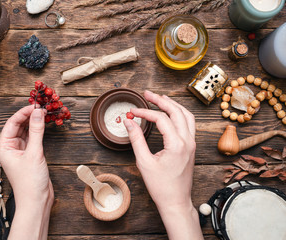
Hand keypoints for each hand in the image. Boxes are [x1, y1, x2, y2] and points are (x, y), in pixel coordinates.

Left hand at [0, 105, 53, 239]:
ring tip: (44, 113)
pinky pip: (33, 138)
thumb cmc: (30, 182)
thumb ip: (36, 131)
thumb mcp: (34, 153)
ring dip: (35, 122)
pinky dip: (39, 131)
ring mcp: (20, 152)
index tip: (35, 105)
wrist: (36, 201)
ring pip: (26, 131)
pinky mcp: (30, 155)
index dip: (23, 112)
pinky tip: (45, 124)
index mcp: (4, 147)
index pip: (12, 123)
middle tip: (42, 107)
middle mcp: (10, 148)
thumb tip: (38, 112)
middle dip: (29, 116)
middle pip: (19, 126)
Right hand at [123, 90, 202, 239]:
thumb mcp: (144, 162)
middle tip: (147, 93)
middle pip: (176, 111)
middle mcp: (188, 141)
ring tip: (160, 98)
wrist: (176, 201)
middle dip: (161, 100)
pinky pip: (189, 123)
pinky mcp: (192, 147)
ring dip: (173, 104)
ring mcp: (192, 143)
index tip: (133, 112)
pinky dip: (180, 114)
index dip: (145, 112)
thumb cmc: (161, 186)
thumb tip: (129, 122)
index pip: (161, 118)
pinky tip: (171, 112)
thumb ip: (136, 139)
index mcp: (177, 144)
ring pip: (186, 115)